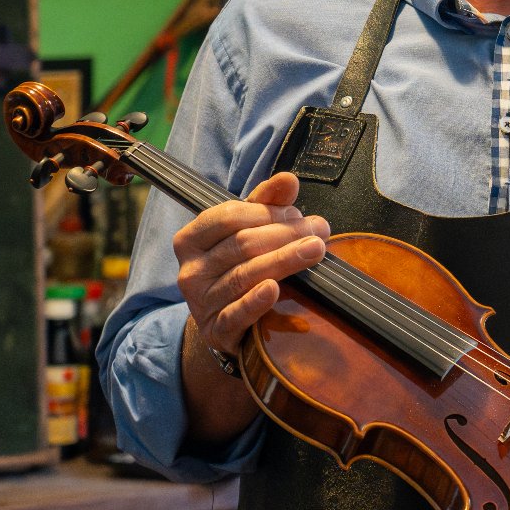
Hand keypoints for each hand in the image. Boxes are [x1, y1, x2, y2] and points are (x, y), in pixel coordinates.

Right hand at [173, 171, 329, 358]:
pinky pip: (236, 314)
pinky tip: (274, 289)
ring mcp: (200, 302)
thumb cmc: (239, 265)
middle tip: (318, 232)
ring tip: (315, 249)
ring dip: (283, 260)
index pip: (229, 216)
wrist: (226, 322)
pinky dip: (255, 301)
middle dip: (285, 234)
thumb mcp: (248, 230)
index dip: (268, 212)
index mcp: (192, 238)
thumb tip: (288, 180)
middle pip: (242, 244)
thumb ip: (267, 203)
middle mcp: (190, 270)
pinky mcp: (216, 330)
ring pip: (243, 276)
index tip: (298, 214)